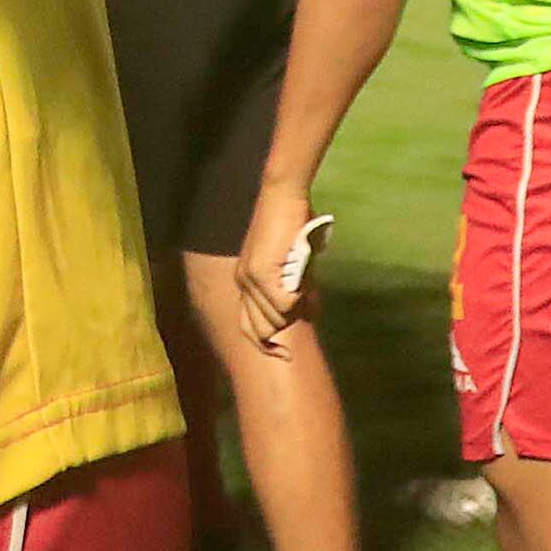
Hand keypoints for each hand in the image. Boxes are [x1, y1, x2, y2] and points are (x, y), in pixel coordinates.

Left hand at [234, 181, 316, 355]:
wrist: (281, 195)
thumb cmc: (290, 224)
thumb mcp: (289, 261)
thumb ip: (293, 287)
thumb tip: (308, 313)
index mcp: (245, 282)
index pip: (250, 329)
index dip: (267, 345)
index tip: (285, 355)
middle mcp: (242, 283)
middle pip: (262, 330)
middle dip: (286, 328)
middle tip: (307, 306)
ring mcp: (250, 279)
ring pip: (277, 318)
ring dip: (297, 308)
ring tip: (307, 288)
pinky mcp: (262, 273)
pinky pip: (285, 304)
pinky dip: (299, 299)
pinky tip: (304, 282)